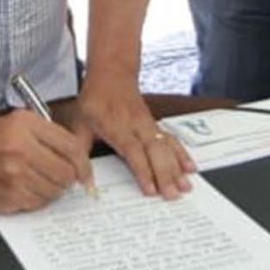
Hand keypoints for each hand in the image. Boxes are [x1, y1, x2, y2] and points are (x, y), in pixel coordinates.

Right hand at [0, 112, 92, 214]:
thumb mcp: (14, 123)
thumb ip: (47, 135)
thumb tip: (77, 159)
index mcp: (25, 125)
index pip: (71, 147)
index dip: (84, 164)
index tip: (85, 172)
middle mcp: (21, 148)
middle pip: (67, 172)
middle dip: (68, 178)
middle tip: (60, 177)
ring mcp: (15, 175)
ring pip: (55, 191)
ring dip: (52, 190)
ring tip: (37, 181)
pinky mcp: (9, 196)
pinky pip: (39, 203)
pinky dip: (38, 199)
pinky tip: (25, 189)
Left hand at [70, 82, 194, 199]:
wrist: (111, 73)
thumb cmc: (95, 99)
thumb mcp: (79, 124)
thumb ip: (80, 152)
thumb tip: (81, 179)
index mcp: (116, 127)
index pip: (133, 152)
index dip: (143, 171)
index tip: (150, 190)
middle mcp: (136, 125)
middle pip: (155, 152)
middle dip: (166, 175)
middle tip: (173, 196)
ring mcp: (148, 124)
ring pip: (166, 147)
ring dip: (177, 167)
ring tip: (186, 186)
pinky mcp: (155, 124)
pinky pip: (171, 139)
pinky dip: (182, 154)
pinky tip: (190, 167)